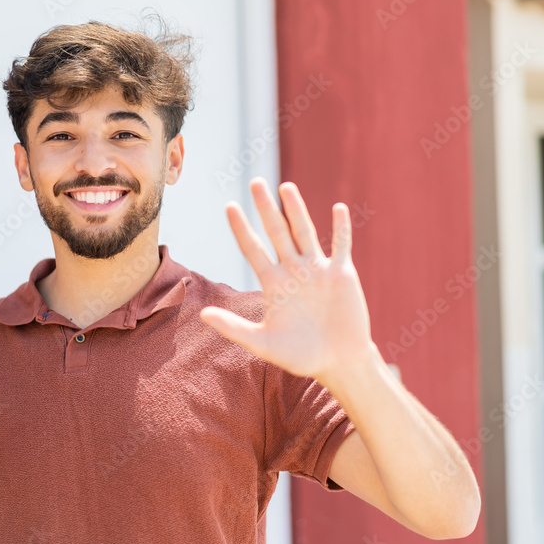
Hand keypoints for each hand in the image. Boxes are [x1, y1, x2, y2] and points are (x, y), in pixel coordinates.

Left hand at [199, 177, 372, 383]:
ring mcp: (318, 270)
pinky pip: (341, 246)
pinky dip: (341, 228)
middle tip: (255, 181)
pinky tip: (338, 208)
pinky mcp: (342, 274)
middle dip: (266, 208)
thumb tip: (202, 314)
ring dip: (296, 209)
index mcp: (273, 284)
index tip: (229, 206)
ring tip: (286, 186)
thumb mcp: (263, 343)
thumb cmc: (301, 356)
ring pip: (305, 232)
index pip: (253, 249)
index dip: (241, 228)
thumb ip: (233, 328)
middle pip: (277, 232)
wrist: (339, 363)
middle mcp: (293, 271)